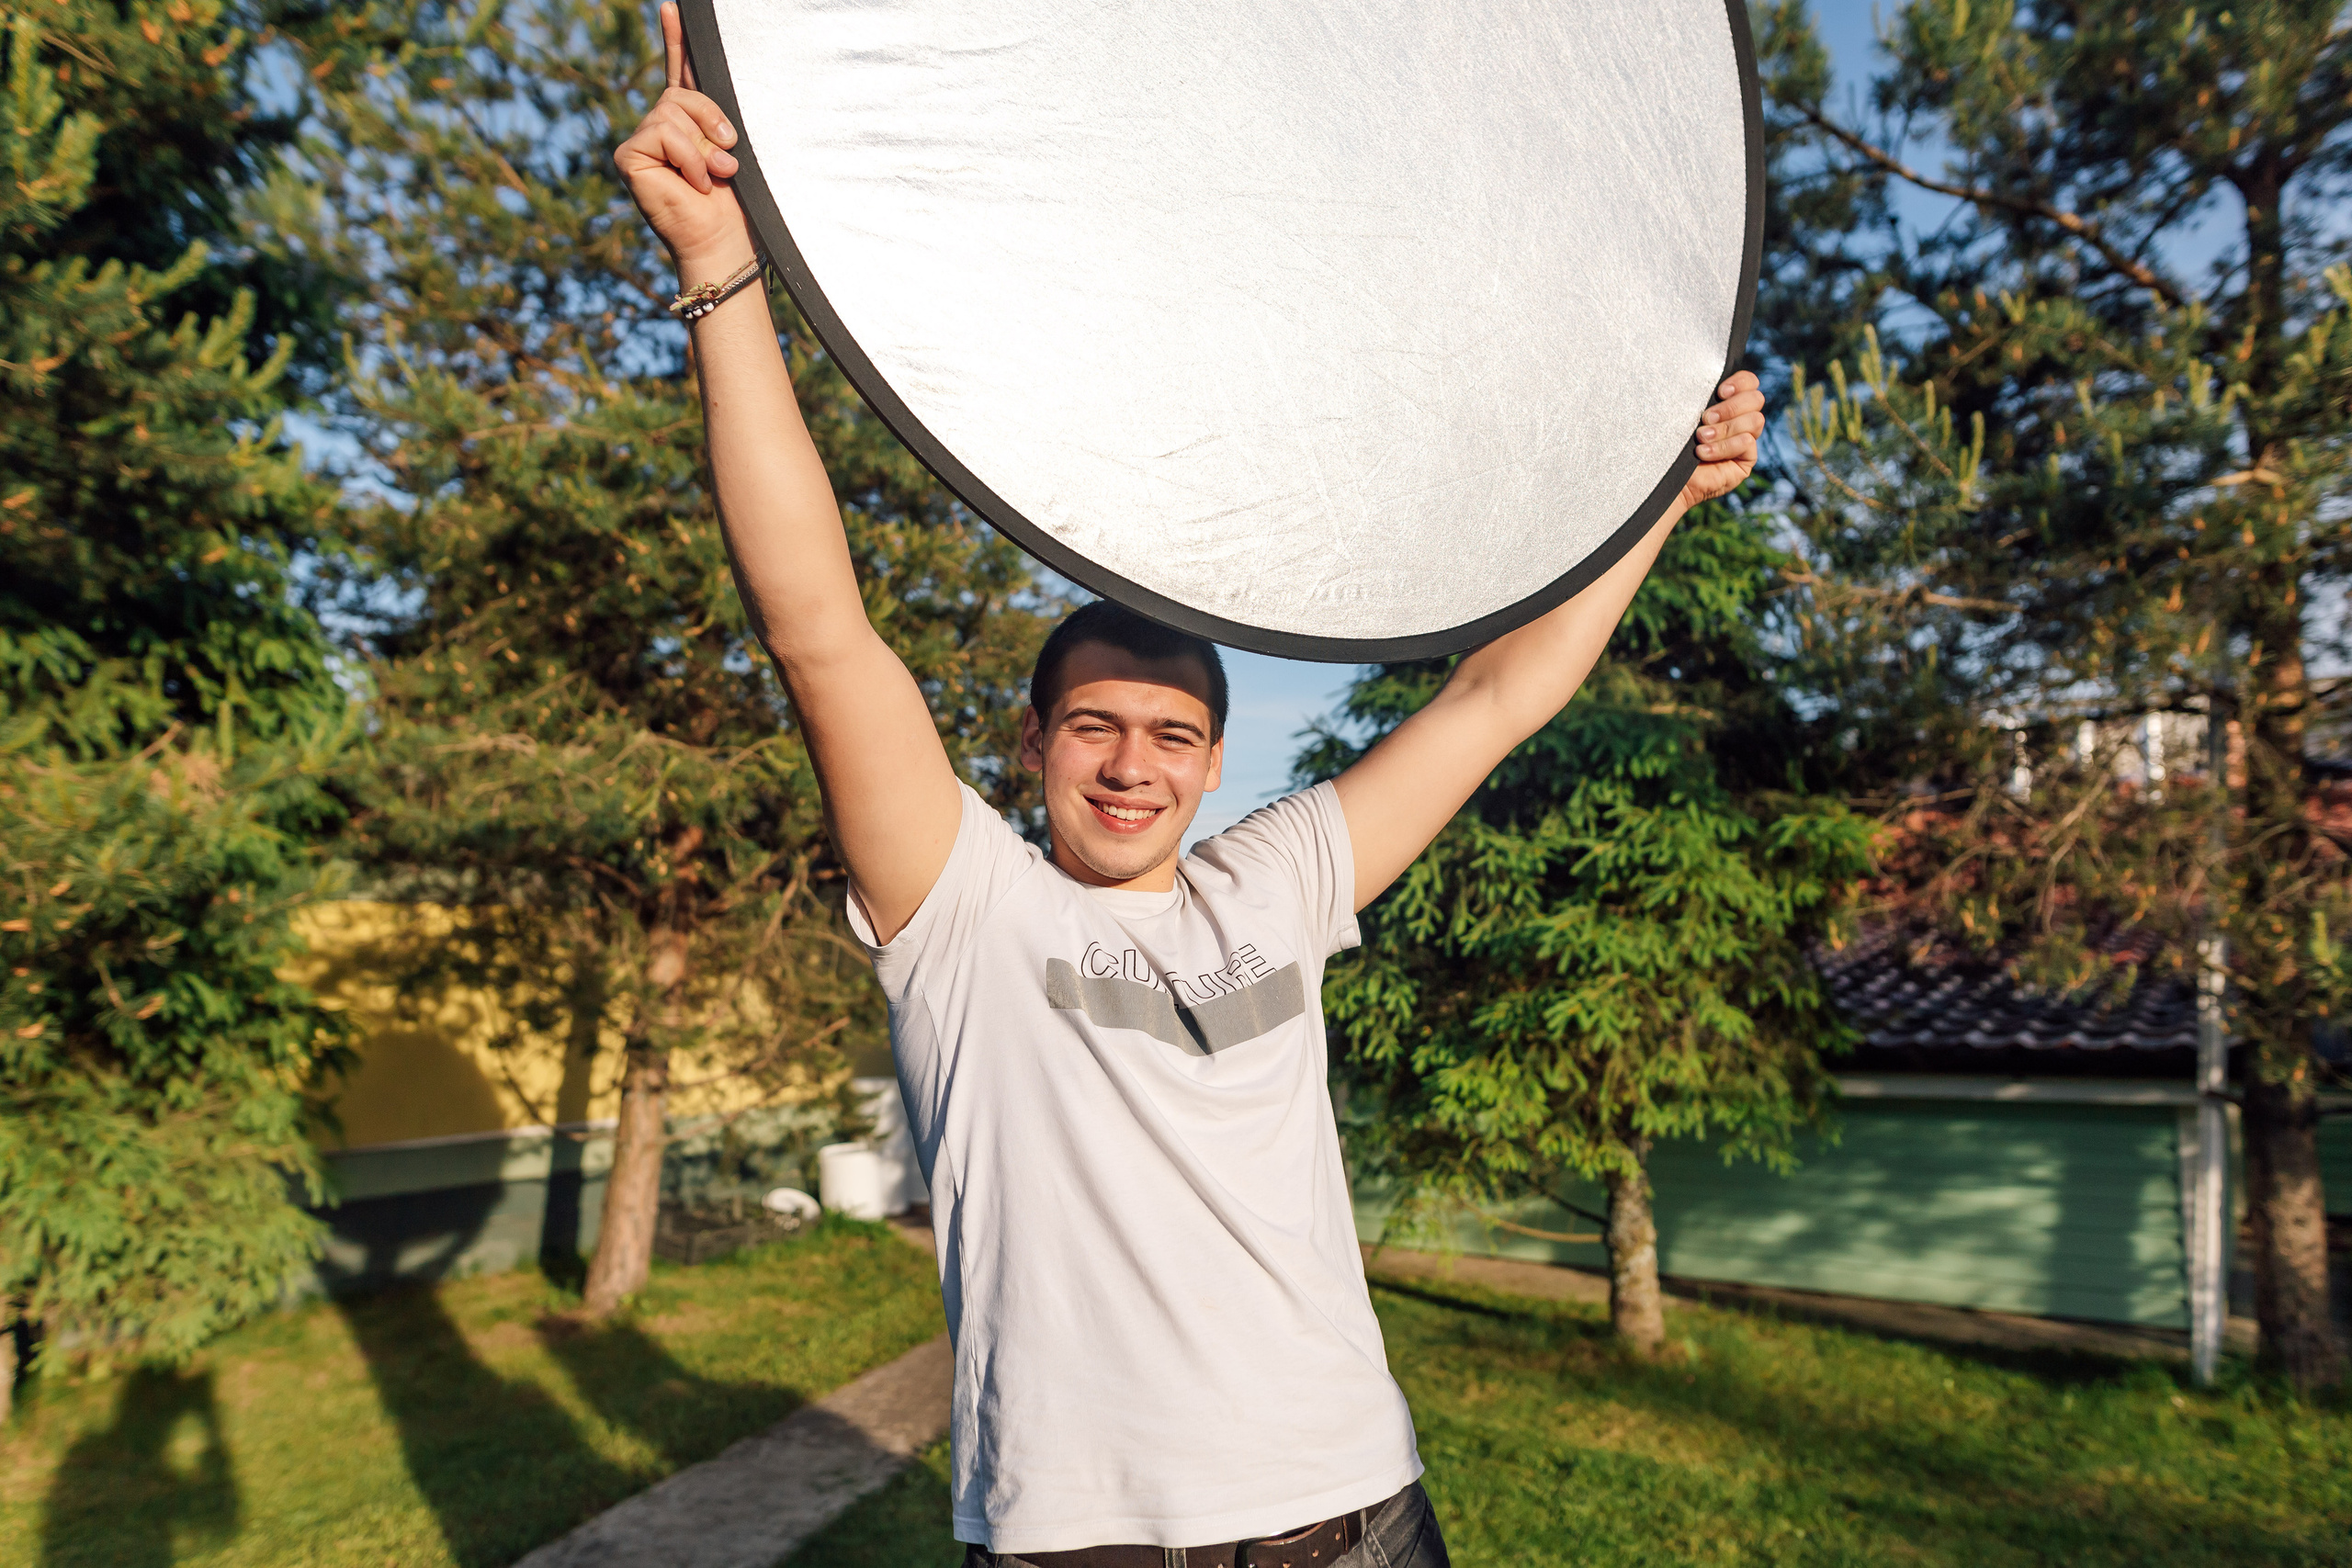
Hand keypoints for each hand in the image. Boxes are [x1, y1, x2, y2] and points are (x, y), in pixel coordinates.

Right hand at [615, 3, 752, 273]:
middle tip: (729, 161)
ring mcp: (641, 141)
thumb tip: (712, 75)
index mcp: (688, 124)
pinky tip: (692, 184)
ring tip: (715, 177)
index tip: (674, 7)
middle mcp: (659, 128)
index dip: (677, 40)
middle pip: (682, 93)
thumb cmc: (736, 204)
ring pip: (672, 111)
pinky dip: (687, 158)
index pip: (681, 72)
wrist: (725, 241)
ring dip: (703, 147)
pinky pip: (662, 132)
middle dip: (712, 121)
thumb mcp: (732, 147)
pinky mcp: (628, 155)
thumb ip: (718, 112)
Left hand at [1677, 370, 1763, 509]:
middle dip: (1730, 407)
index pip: (1750, 382)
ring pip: (1754, 420)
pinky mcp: (1746, 460)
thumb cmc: (1668, 439)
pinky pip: (1747, 443)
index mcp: (1728, 401)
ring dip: (1724, 429)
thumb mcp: (1684, 411)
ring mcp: (1745, 439)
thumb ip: (1701, 393)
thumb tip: (1710, 375)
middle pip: (1756, 399)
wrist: (1661, 474)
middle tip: (1704, 418)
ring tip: (1700, 438)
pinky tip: (1703, 453)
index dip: (1740, 382)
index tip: (1719, 391)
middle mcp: (1740, 418)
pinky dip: (1724, 446)